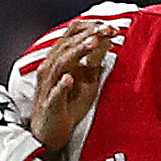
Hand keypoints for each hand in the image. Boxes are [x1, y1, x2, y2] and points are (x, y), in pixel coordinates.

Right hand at [31, 19, 121, 154]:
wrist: (49, 133)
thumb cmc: (67, 106)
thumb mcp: (86, 83)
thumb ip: (93, 64)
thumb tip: (107, 45)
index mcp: (58, 60)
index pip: (72, 35)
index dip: (91, 28)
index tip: (112, 26)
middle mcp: (50, 68)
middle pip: (67, 44)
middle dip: (89, 35)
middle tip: (108, 29)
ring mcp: (48, 86)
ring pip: (60, 63)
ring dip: (77, 52)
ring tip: (93, 43)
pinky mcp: (49, 105)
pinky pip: (54, 93)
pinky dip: (62, 86)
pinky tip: (69, 79)